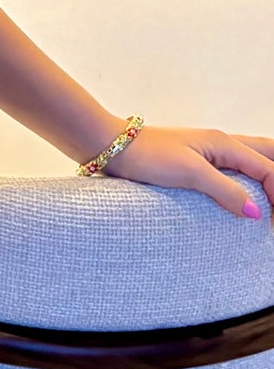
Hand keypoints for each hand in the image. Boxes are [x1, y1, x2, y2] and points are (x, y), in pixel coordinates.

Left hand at [106, 124, 273, 218]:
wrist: (111, 146)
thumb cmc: (146, 155)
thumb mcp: (188, 172)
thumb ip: (224, 190)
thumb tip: (255, 212)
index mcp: (224, 144)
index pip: (268, 169)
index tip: (273, 224)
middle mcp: (222, 144)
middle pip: (267, 154)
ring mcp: (211, 151)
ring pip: (254, 158)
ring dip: (268, 174)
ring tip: (271, 199)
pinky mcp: (198, 161)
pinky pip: (237, 166)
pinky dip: (251, 177)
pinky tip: (249, 192)